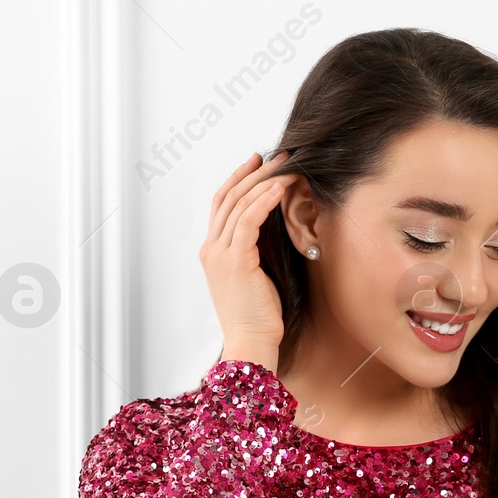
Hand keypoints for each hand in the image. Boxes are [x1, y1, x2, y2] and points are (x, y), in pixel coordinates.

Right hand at [201, 151, 289, 366]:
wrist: (251, 342)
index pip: (222, 204)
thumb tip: (276, 225)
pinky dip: (264, 201)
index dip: (239, 179)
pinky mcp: (236, 261)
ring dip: (263, 182)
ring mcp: (220, 254)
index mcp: (212, 251)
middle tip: (276, 155)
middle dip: (252, 173)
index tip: (258, 162)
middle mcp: (211, 248)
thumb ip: (257, 250)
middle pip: (228, 198)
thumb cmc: (258, 316)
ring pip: (238, 205)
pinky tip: (279, 187)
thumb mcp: (256, 275)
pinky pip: (248, 222)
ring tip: (285, 166)